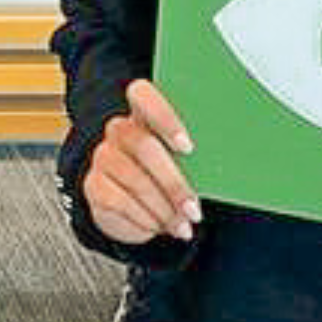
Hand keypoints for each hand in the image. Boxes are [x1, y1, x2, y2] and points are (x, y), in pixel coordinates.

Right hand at [82, 76, 201, 245]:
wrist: (133, 212)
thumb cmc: (166, 180)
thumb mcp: (184, 165)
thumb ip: (194, 156)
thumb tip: (228, 161)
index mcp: (143, 114)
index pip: (142, 94)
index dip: (164, 117)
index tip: (188, 147)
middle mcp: (119, 130)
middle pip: (143, 145)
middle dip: (173, 182)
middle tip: (194, 209)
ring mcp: (103, 157)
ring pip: (134, 179)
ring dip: (164, 209)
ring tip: (183, 226)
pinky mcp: (93, 186)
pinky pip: (120, 202)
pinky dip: (145, 220)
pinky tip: (160, 228)